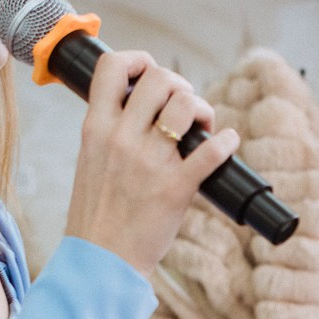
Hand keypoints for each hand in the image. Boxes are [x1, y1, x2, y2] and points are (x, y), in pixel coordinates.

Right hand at [63, 48, 238, 274]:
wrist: (101, 259)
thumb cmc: (98, 212)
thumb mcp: (90, 160)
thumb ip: (110, 131)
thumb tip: (141, 109)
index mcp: (96, 128)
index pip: (112, 67)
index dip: (138, 59)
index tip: (150, 73)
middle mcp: (121, 138)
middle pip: (159, 79)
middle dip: (180, 86)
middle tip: (185, 106)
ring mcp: (149, 162)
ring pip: (186, 105)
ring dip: (202, 109)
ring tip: (203, 126)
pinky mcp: (176, 188)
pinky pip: (212, 151)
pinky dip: (228, 142)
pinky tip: (229, 143)